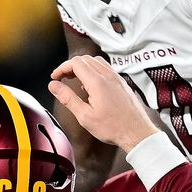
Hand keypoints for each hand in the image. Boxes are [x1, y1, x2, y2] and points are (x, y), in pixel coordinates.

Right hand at [46, 55, 162, 151]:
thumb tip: (54, 86)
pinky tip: (91, 85)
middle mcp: (108, 76)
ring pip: (96, 61)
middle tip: (62, 77)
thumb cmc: (114, 128)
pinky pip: (105, 68)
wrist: (137, 132)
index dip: (62, 68)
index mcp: (97, 83)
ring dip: (82, 66)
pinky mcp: (122, 82)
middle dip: (70, 66)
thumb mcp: (84, 116)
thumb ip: (67, 98)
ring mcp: (117, 78)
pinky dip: (93, 70)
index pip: (76, 63)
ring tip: (74, 79)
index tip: (55, 77)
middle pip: (85, 59)